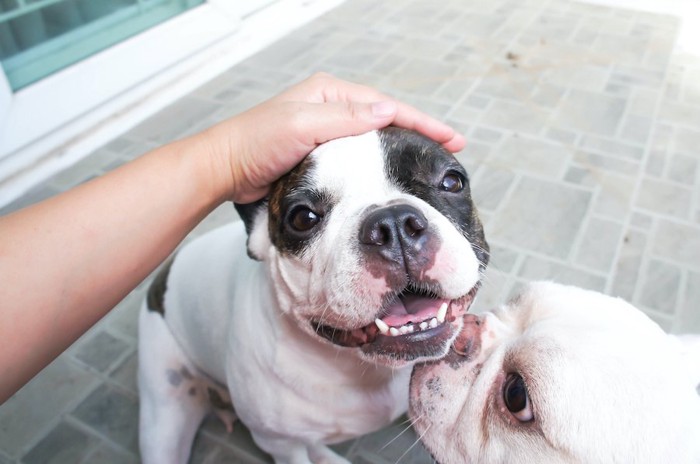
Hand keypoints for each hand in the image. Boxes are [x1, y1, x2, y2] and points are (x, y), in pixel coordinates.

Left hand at [201, 72, 465, 203]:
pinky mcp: (321, 154)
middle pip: (385, 119)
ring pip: (373, 139)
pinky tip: (392, 174)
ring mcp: (326, 131)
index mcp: (330, 94)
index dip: (421, 122)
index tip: (450, 137)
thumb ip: (345, 119)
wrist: (226, 169)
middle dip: (418, 132)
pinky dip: (379, 163)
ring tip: (429, 161)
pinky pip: (358, 157)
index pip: (386, 106)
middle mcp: (331, 108)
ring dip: (400, 148)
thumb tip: (387, 112)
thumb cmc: (256, 143)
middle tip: (449, 149)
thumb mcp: (301, 126)